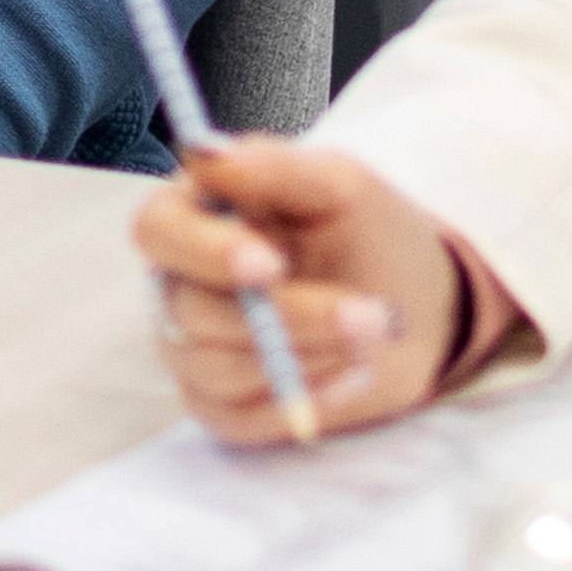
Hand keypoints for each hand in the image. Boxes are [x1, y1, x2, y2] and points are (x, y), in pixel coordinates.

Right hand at [132, 136, 481, 442]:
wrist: (415, 308)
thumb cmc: (367, 233)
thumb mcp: (338, 186)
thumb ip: (272, 167)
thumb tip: (203, 153)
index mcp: (194, 216)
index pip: (157, 230)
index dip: (204, 251)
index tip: (270, 266)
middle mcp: (179, 284)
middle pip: (190, 311)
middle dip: (287, 317)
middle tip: (367, 315)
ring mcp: (193, 350)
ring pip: (216, 368)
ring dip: (304, 358)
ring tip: (372, 335)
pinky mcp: (222, 406)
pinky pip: (239, 417)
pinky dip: (302, 401)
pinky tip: (351, 377)